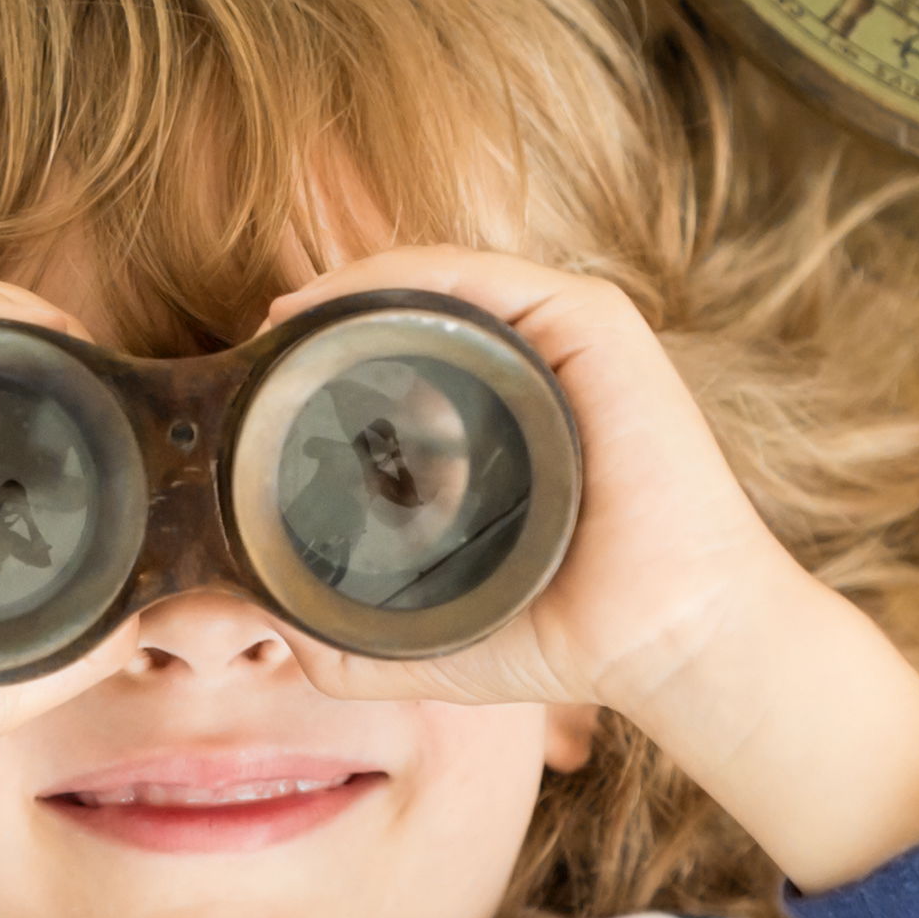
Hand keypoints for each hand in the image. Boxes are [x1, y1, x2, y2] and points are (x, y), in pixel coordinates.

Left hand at [252, 247, 811, 716]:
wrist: (663, 642)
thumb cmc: (563, 639)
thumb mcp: (427, 643)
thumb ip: (343, 643)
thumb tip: (256, 618)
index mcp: (504, 417)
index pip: (404, 354)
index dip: (324, 354)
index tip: (255, 380)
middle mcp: (535, 365)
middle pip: (415, 308)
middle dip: (327, 314)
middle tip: (256, 346)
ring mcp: (566, 338)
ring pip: (440, 282)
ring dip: (350, 286)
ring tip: (282, 319)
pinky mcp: (594, 324)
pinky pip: (483, 274)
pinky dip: (403, 275)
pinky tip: (338, 301)